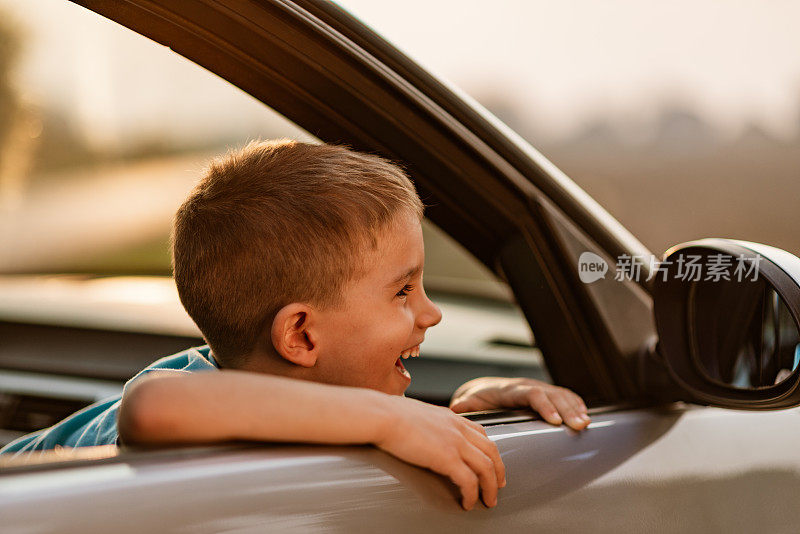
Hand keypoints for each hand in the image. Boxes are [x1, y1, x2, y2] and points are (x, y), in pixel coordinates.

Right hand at [372, 395, 505, 510]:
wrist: (381, 415)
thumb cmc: (388, 414)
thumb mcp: (416, 413)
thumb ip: (426, 423)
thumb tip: (419, 431)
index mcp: (450, 417)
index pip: (481, 433)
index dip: (489, 450)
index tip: (491, 463)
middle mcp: (458, 428)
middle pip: (491, 451)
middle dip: (498, 471)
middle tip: (498, 486)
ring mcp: (455, 442)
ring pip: (487, 468)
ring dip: (490, 487)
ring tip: (488, 500)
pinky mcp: (447, 458)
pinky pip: (469, 481)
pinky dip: (472, 494)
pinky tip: (468, 503)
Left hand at [449, 377, 590, 430]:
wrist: (484, 390)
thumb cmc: (478, 399)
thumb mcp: (469, 402)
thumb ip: (465, 406)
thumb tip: (457, 409)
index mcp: (511, 389)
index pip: (532, 394)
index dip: (544, 406)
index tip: (555, 421)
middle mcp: (528, 386)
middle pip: (551, 395)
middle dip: (566, 410)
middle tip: (579, 426)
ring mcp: (539, 389)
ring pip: (561, 395)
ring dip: (575, 409)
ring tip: (585, 424)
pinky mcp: (546, 395)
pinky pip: (565, 396)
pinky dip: (576, 405)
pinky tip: (585, 416)